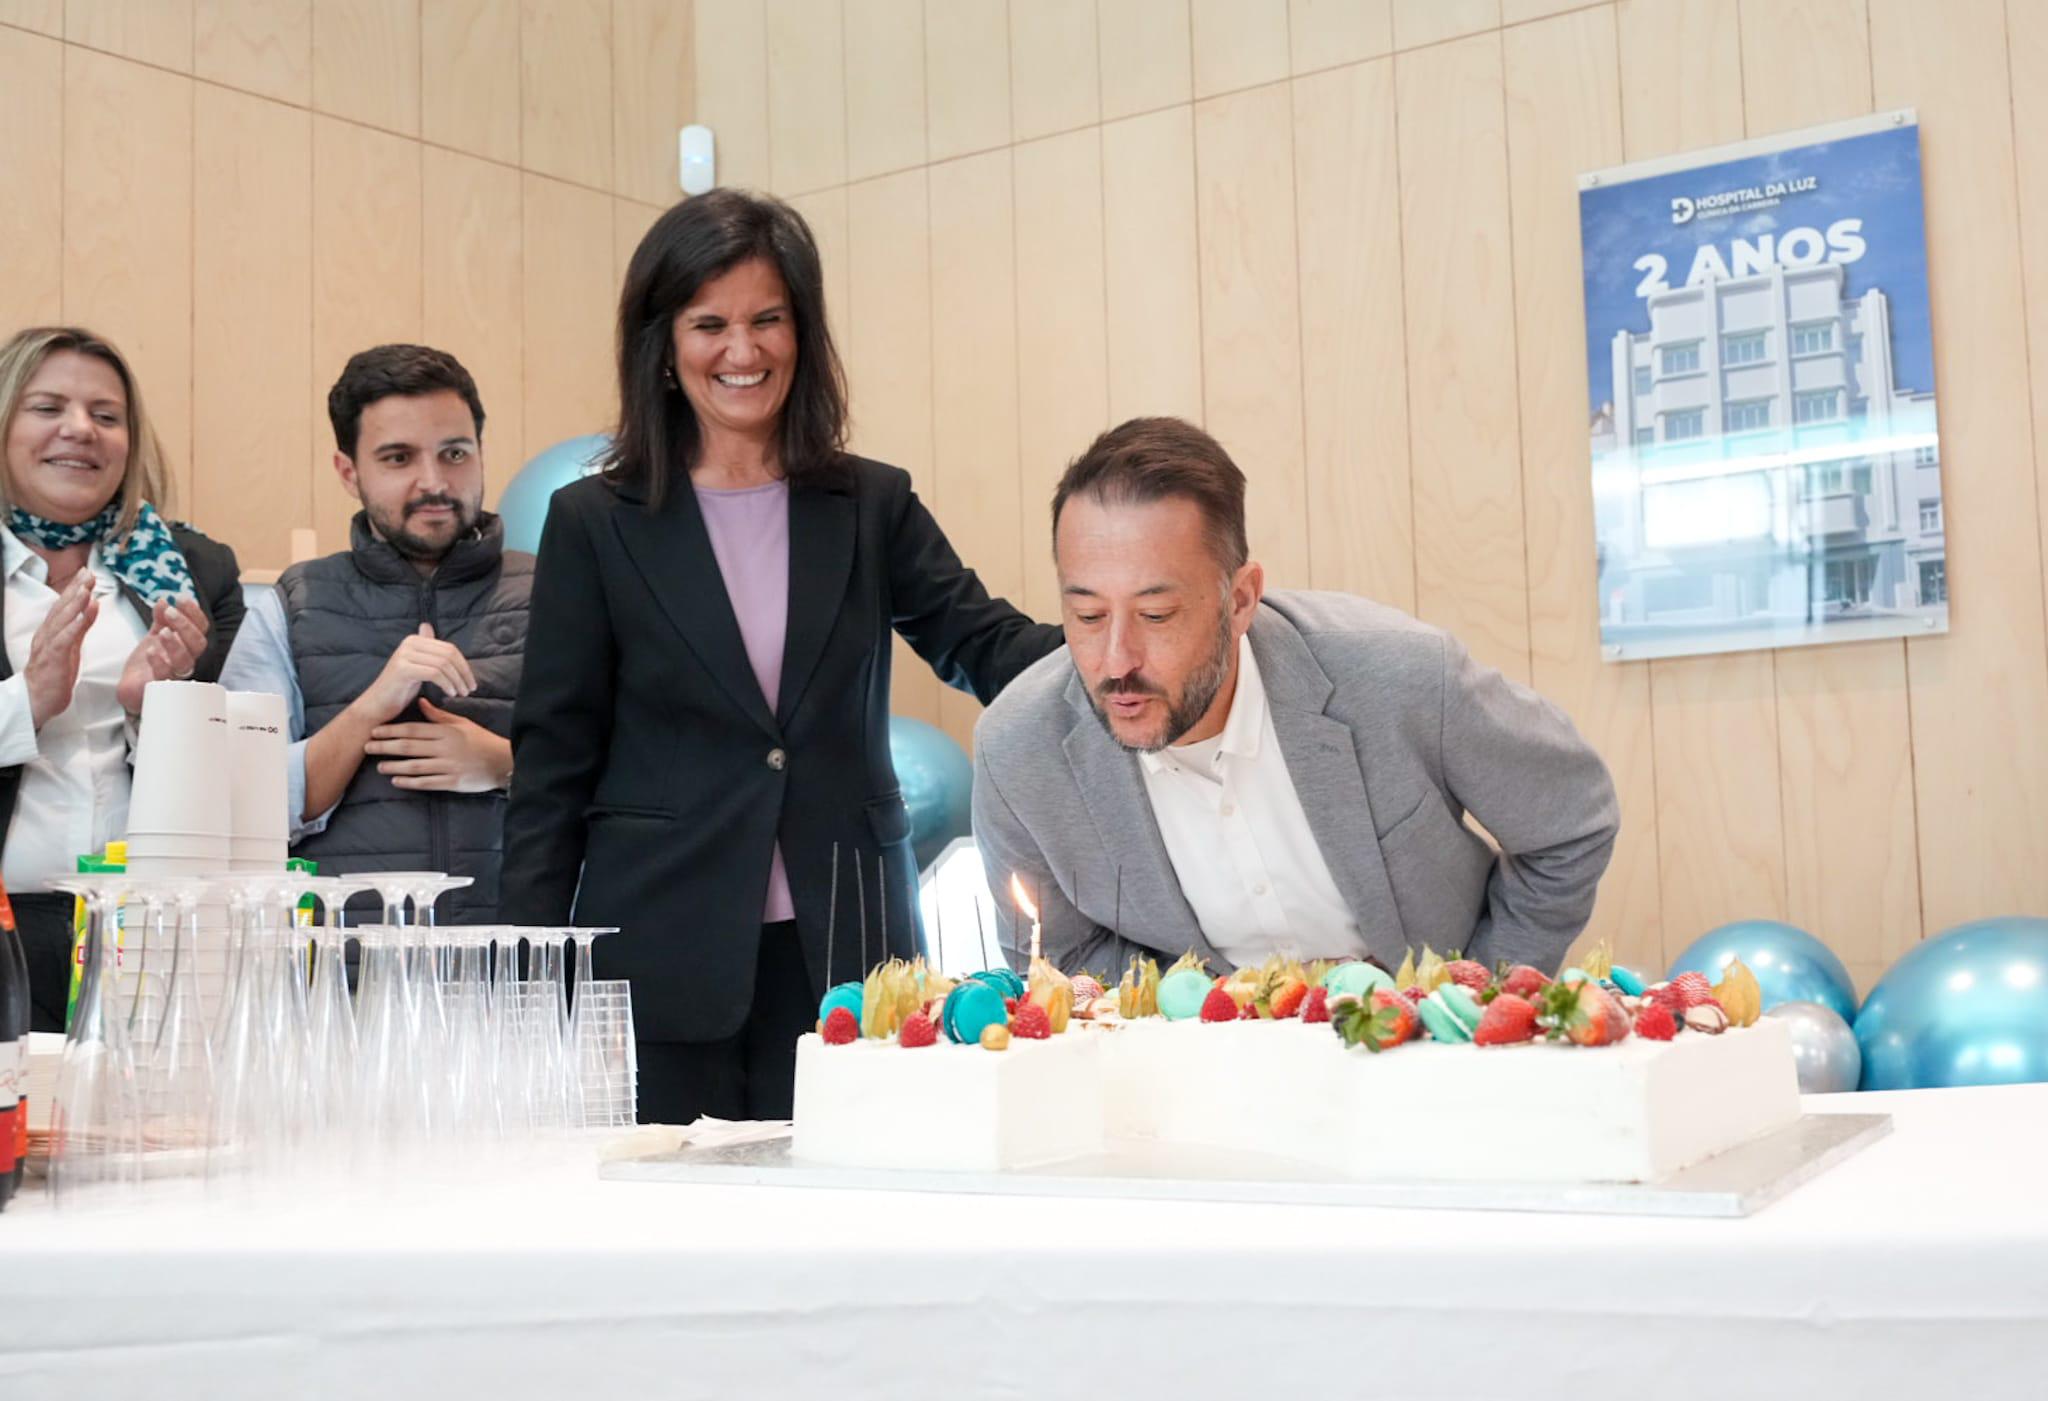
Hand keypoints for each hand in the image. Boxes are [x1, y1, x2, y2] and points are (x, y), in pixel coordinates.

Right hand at [24, 570, 97, 729]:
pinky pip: (65, 638)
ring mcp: (48, 646)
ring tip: (87, 588)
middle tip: (88, 573)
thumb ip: (79, 628)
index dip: (75, 589)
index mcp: (51, 632)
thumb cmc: (54, 676)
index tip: (87, 574)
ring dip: (75, 602)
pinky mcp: (53, 658)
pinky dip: (75, 625)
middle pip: (62, 607)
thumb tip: (91, 608)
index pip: (64, 606)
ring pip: (62, 619)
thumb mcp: (70, 648)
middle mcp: (47, 635)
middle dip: (76, 589)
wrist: (36, 701)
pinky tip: (85, 614)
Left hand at [118, 596, 211, 714]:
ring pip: (185, 660)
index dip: (194, 613)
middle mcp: (186, 659)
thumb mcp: (154, 635)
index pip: (201, 628)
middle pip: (198, 643)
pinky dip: (159, 662)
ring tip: (162, 632)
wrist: (132, 687)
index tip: (181, 598)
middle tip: (170, 612)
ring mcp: (174, 673)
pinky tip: (150, 651)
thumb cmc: (148, 663)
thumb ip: (160, 619)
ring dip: (175, 644)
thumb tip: (164, 600)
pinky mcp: (159, 685)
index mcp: (187, 644)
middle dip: (185, 625)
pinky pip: (165, 675)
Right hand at [349, 623, 477, 725]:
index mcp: (413, 640)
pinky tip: (450, 694)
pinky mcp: (403, 669)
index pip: (449, 648)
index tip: (471, 681)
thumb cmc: (399, 688)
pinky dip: (447, 684)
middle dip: (463, 672)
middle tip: (470, 689)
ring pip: (443, 664)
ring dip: (457, 681)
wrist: (376, 705)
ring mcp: (405, 655)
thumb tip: (427, 625)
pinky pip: (435, 673)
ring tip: (461, 694)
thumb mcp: (415, 665)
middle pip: (448, 654)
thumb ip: (425, 649)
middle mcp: (408, 643)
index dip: (464, 665)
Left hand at [364, 696, 510, 792]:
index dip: (391, 730)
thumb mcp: (462, 723)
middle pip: (408, 747)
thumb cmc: (481, 740)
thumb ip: (439, 715)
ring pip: (414, 766)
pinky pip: (427, 783)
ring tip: (379, 766)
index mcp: (446, 731)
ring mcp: (448, 766)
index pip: (413, 729)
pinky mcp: (453, 782)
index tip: (375, 731)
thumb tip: (420, 701)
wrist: (503, 761)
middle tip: (367, 747)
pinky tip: (396, 781)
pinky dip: (409, 782)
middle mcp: (445, 748)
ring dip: (394, 766)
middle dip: (385, 747)